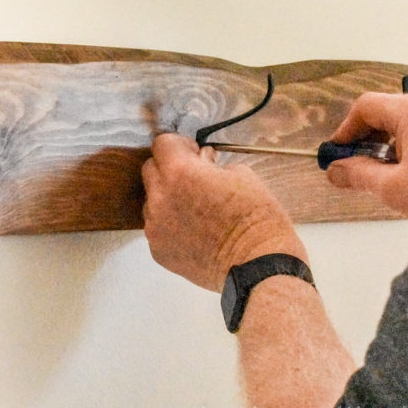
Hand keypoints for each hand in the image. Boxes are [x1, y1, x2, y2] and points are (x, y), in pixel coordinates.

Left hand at [141, 134, 305, 292]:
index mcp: (180, 172)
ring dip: (167, 198)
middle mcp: (160, 197)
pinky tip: (195, 232)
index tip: (194, 154)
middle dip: (169, 169)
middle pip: (150, 169)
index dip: (179, 145)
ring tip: (195, 210)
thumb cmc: (256, 217)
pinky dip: (170, 225)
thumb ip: (211, 165)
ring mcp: (155, 226)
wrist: (257, 264)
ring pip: (151, 201)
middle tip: (194, 179)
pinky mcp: (157, 250)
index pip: (162, 143)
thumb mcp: (241, 174)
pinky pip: (157, 227)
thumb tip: (201, 163)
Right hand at [326, 93, 407, 223]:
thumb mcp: (391, 187)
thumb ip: (357, 174)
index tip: (338, 153)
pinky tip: (403, 173)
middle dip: (365, 138)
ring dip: (385, 144)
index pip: (367, 107)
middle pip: (385, 112)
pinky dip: (405, 146)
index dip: (346, 130)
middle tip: (353, 165)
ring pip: (404, 122)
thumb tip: (336, 170)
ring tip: (379, 174)